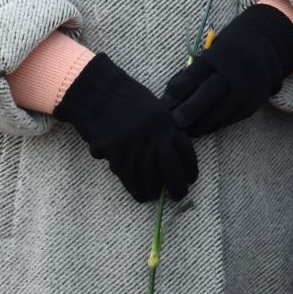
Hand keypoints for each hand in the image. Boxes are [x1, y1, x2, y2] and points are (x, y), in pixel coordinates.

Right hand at [54, 54, 197, 202]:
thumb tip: (172, 158)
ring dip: (154, 191)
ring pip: (149, 178)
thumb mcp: (156, 110)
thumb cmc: (128, 102)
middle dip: (177, 186)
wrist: (101, 97)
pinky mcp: (117, 155)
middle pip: (170, 169)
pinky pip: (129, 178)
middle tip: (179, 196)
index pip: (185, 151)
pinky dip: (135, 190)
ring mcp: (136, 147)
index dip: (190, 168)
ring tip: (155, 196)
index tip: (191, 179)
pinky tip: (140, 195)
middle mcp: (154, 137)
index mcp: (167, 123)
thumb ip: (166, 131)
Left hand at [164, 3, 292, 137]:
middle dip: (186, 113)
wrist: (263, 50)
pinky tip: (203, 127)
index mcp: (216, 57)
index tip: (164, 105)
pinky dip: (215, 125)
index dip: (174, 94)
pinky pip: (230, 119)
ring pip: (218, 114)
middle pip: (205, 98)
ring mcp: (245, 90)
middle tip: (173, 124)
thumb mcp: (209, 54)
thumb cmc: (226, 53)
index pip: (191, 78)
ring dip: (199, 125)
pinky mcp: (252, 104)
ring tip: (185, 131)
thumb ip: (192, 73)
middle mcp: (232, 73)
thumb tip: (169, 99)